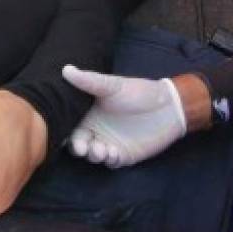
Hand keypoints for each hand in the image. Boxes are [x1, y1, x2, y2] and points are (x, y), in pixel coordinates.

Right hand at [63, 66, 185, 167]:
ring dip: (94, 154)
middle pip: (78, 143)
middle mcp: (95, 130)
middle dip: (79, 147)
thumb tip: (66, 69)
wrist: (168, 107)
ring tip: (102, 150)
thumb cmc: (138, 93)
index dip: (64, 131)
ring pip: (93, 155)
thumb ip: (90, 81)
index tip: (65, 134)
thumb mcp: (113, 85)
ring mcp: (108, 143)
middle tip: (83, 148)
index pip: (69, 125)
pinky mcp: (122, 155)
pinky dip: (109, 160)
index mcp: (88, 113)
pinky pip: (110, 162)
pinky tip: (114, 153)